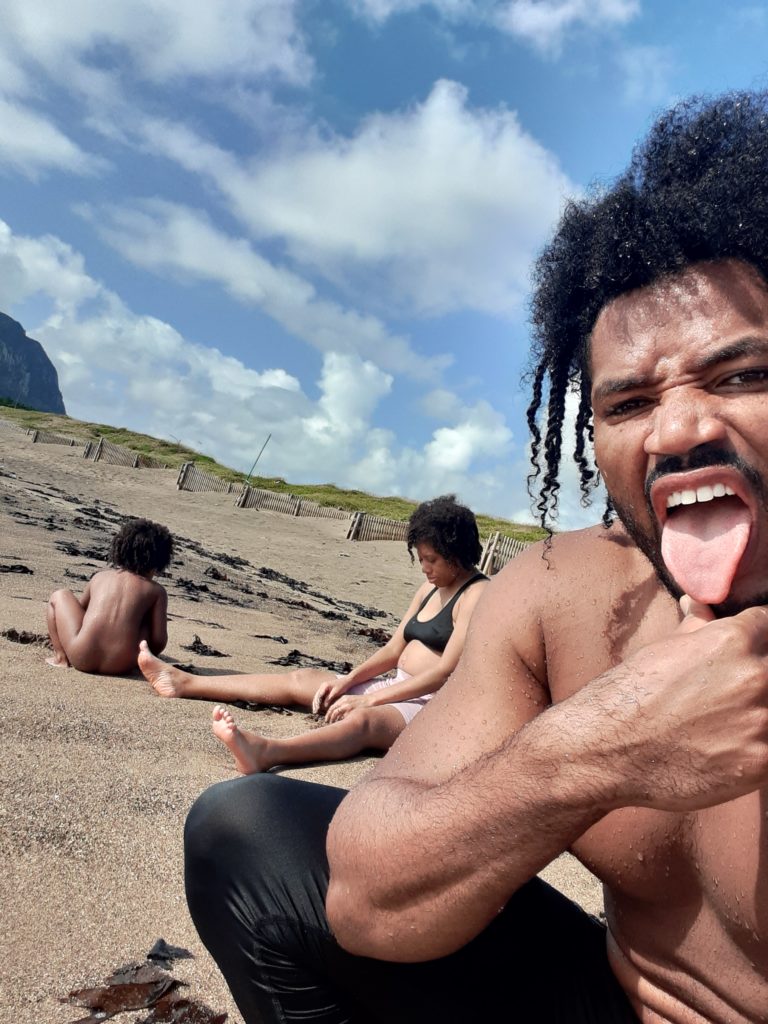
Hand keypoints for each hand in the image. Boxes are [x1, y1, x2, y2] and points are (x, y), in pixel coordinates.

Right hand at [312, 675, 351, 714]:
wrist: (347, 681)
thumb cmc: (342, 686)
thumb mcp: (336, 692)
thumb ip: (329, 698)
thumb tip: (324, 705)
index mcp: (324, 686)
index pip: (318, 696)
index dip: (317, 703)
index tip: (317, 709)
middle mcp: (322, 686)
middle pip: (316, 696)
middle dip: (315, 704)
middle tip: (314, 712)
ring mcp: (323, 687)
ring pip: (318, 696)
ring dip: (316, 703)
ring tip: (315, 710)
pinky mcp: (325, 689)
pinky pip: (321, 696)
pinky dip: (319, 701)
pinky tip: (319, 706)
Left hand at [325, 693, 374, 723]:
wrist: (370, 700)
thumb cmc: (361, 702)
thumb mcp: (350, 700)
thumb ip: (343, 705)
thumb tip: (337, 713)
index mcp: (343, 699)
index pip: (332, 706)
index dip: (328, 713)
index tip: (327, 718)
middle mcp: (343, 702)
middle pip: (332, 710)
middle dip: (328, 717)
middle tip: (327, 722)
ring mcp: (347, 706)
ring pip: (335, 714)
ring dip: (332, 719)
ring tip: (331, 724)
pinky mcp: (351, 711)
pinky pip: (342, 717)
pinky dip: (339, 721)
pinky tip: (339, 725)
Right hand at [575, 596, 767, 812]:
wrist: (606, 749)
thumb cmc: (629, 695)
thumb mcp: (663, 649)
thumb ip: (698, 626)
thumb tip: (700, 602)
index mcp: (733, 640)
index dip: (757, 636)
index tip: (746, 650)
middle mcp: (756, 676)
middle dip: (757, 675)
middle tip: (728, 691)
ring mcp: (762, 721)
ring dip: (758, 713)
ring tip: (726, 722)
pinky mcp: (761, 762)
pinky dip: (756, 747)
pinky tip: (729, 748)